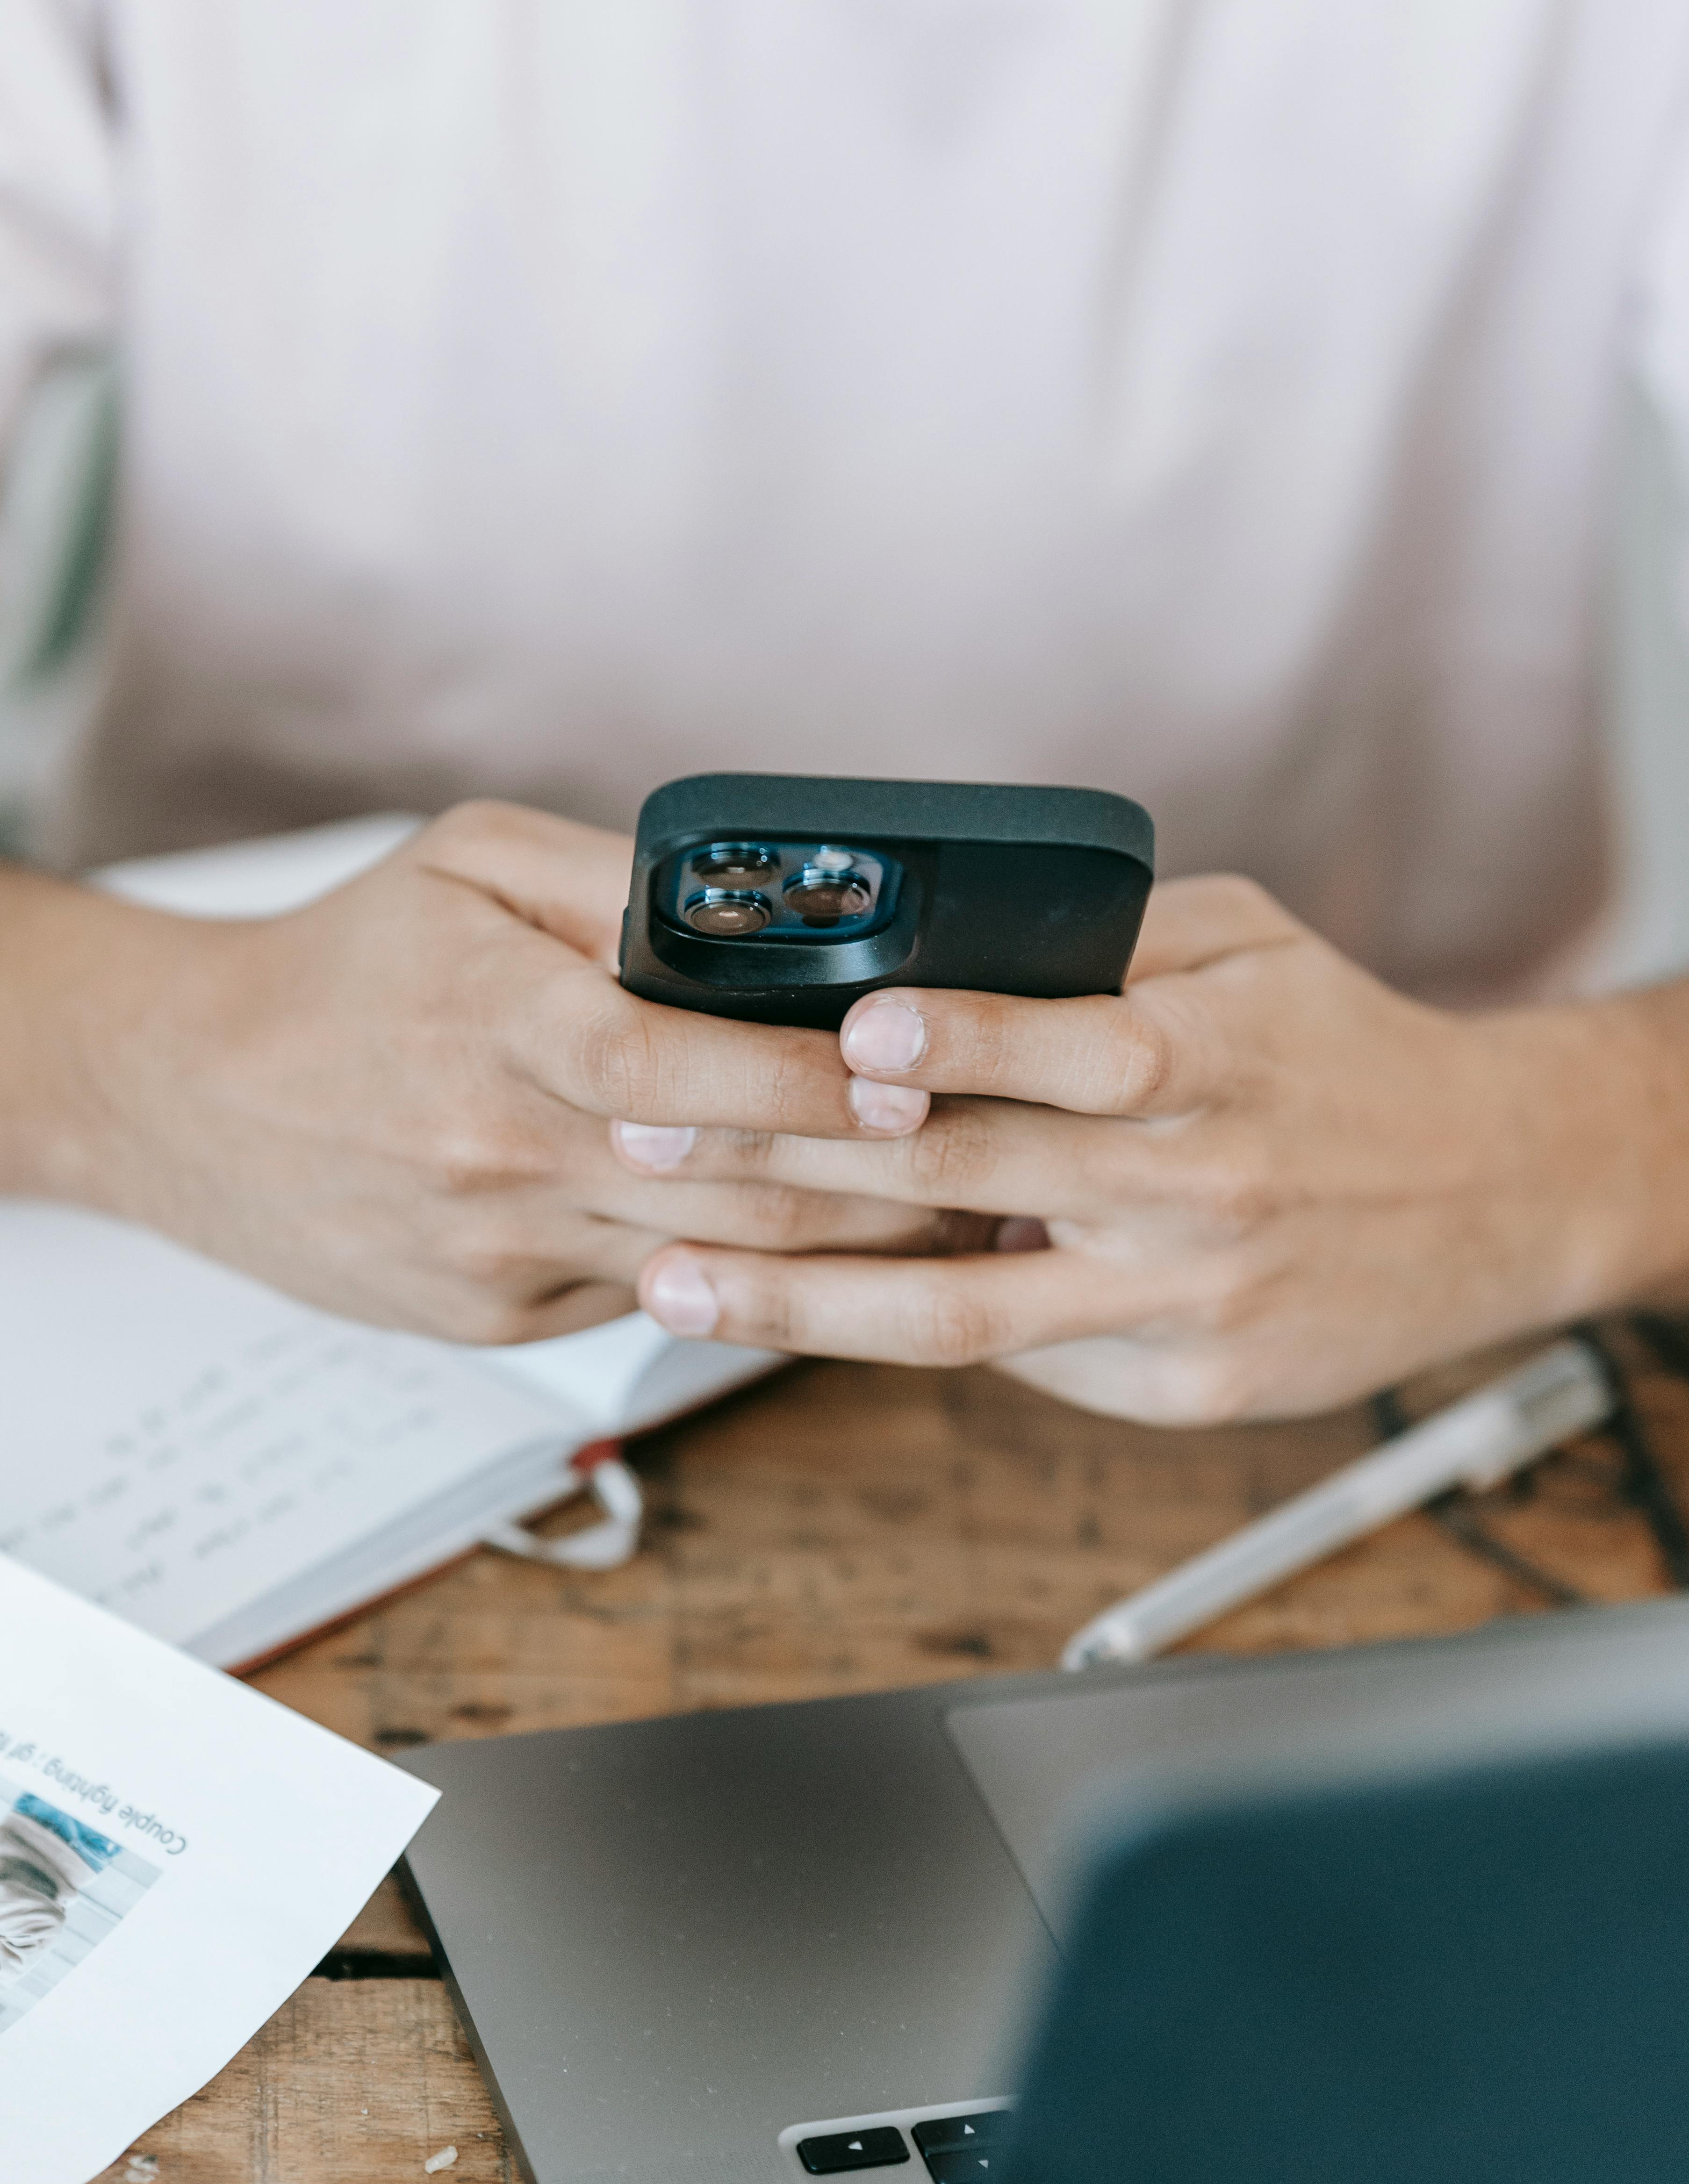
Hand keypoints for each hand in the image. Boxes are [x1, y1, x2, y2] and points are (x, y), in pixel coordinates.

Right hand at [15, 803, 948, 1339]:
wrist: (188, 1098)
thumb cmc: (348, 965)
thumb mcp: (469, 864)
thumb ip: (620, 882)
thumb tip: (770, 908)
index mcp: (494, 1023)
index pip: (676, 1065)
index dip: (805, 1078)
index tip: (915, 1069)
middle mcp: (497, 1153)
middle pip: (732, 1188)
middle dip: (883, 1181)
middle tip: (1004, 1154)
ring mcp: (499, 1253)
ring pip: (719, 1263)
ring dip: (854, 1247)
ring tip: (966, 1209)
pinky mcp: (499, 1319)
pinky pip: (655, 1299)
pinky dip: (758, 1280)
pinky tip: (841, 1253)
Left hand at [632, 875, 1658, 1420]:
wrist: (1510, 1193)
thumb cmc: (1351, 1056)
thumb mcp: (1255, 952)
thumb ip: (1112, 952)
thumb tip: (947, 947)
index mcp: (1206, 1063)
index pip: (1056, 1053)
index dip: (942, 1044)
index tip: (836, 1034)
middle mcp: (1188, 1191)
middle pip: (960, 1186)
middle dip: (787, 1165)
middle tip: (644, 1147)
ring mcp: (1181, 1304)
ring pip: (957, 1316)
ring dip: (798, 1297)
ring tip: (669, 1279)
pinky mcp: (1185, 1389)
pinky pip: (1024, 1366)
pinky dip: (908, 1336)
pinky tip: (800, 1314)